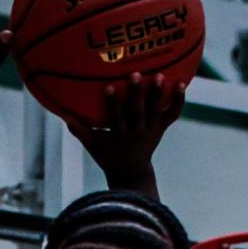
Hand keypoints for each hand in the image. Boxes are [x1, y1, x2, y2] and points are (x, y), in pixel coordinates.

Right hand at [69, 70, 185, 186]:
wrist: (131, 173)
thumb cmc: (108, 156)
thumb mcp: (94, 147)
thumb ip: (81, 132)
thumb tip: (65, 117)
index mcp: (119, 135)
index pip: (115, 118)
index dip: (112, 104)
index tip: (109, 88)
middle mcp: (137, 132)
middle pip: (137, 112)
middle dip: (137, 94)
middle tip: (136, 75)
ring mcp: (151, 130)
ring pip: (155, 111)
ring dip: (158, 94)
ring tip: (161, 75)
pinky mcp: (161, 128)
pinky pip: (171, 115)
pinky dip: (178, 101)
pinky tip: (182, 83)